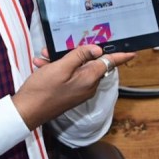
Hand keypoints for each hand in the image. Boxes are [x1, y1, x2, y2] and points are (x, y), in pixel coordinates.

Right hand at [12, 45, 134, 129]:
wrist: (27, 111)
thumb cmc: (43, 90)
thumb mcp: (61, 67)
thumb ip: (80, 56)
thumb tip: (98, 50)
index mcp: (88, 79)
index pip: (108, 63)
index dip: (120, 56)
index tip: (131, 52)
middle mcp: (86, 86)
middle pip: (89, 62)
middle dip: (74, 52)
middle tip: (57, 46)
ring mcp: (77, 90)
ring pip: (75, 67)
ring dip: (61, 59)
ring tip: (45, 56)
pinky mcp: (68, 92)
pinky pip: (67, 75)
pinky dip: (56, 68)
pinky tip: (42, 65)